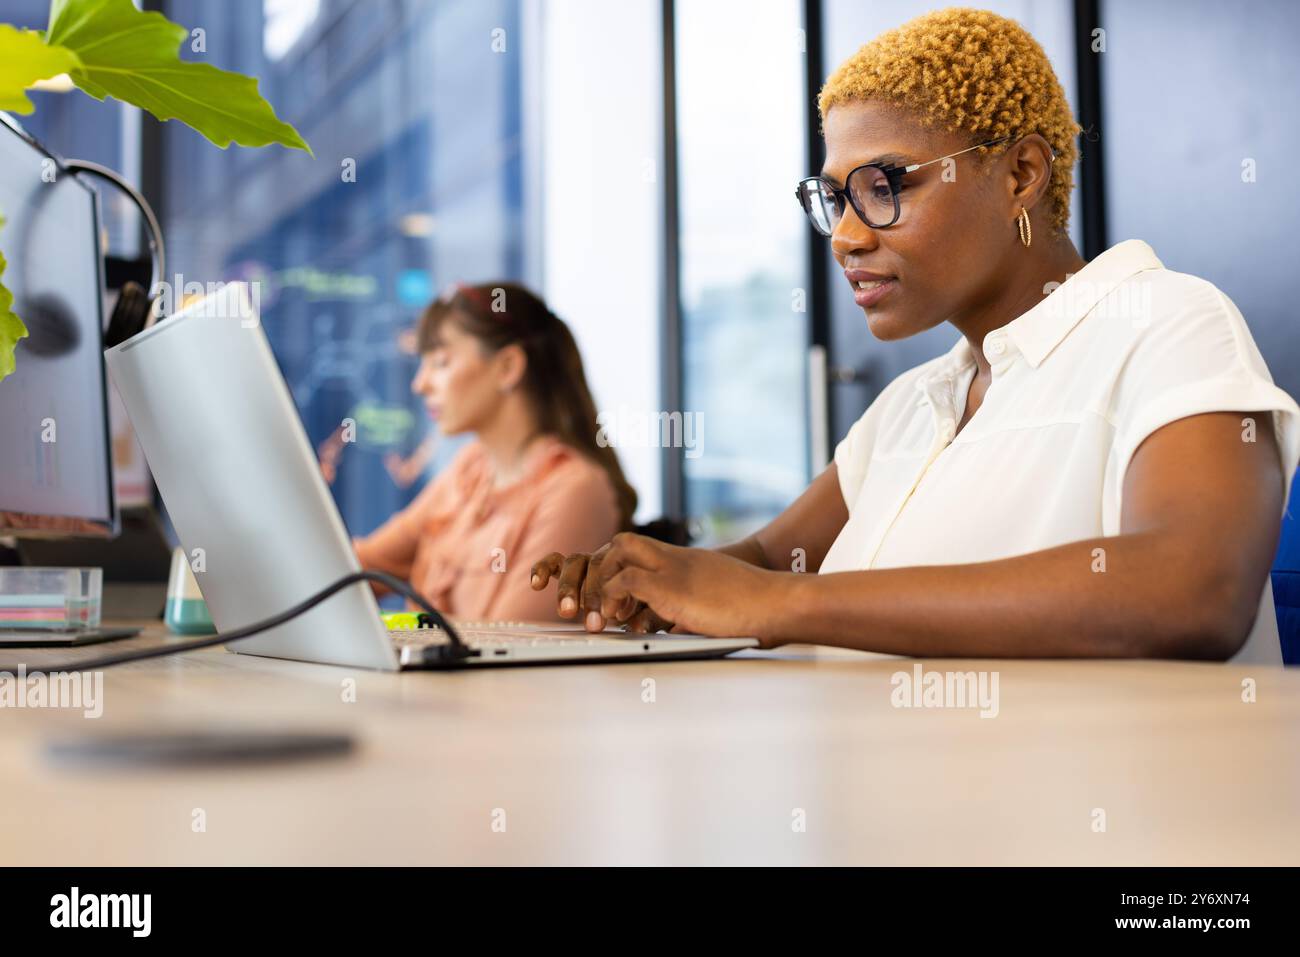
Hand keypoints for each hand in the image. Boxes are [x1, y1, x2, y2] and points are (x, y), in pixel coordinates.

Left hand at [532, 533, 783, 643]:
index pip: (636, 553)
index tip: (601, 599)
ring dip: (598, 585)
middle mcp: (674, 558)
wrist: (778, 603)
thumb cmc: (757, 611)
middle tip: (586, 604)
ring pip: (616, 554)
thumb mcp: (717, 606)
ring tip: (591, 617)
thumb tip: (673, 631)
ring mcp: (672, 568)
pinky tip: (611, 620)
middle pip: (620, 544)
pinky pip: (626, 581)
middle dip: (596, 570)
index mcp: (684, 562)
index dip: (612, 571)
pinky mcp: (673, 585)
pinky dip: (611, 597)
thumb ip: (690, 611)